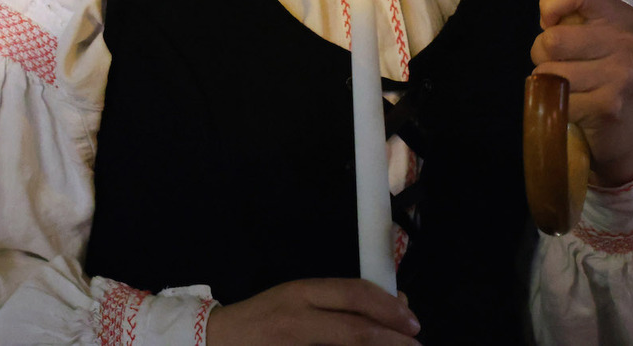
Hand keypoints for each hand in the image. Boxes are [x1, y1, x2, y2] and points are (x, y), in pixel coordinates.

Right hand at [206, 279, 419, 345]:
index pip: (354, 294)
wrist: (219, 339)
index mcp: (301, 292)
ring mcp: (293, 345)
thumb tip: (394, 304)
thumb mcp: (300, 298)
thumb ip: (341, 301)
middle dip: (392, 340)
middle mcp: (298, 318)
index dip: (388, 309)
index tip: (413, 322)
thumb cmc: (264, 317)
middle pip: (355, 329)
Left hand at [532, 0, 632, 187]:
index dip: (551, 5)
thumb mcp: (591, 36)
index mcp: (622, 16)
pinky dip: (558, 106)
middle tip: (562, 66)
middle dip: (543, 56)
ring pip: (549, 70)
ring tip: (572, 87)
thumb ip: (572, 14)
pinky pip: (558, 98)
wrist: (623, 133)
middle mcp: (628, 40)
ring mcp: (623, 73)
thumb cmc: (596, 76)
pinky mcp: (611, 103)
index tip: (550, 24)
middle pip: (552, 38)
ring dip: (549, 82)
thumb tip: (546, 8)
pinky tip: (577, 108)